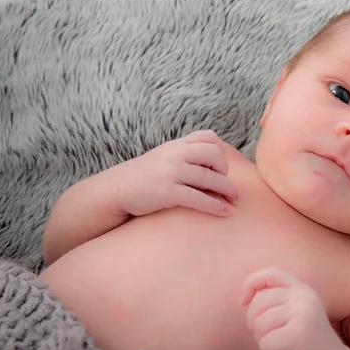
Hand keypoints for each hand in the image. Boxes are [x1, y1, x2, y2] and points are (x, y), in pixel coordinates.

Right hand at [113, 130, 237, 216]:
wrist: (116, 189)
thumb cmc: (145, 177)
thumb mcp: (165, 158)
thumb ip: (185, 156)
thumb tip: (214, 166)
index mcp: (177, 145)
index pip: (209, 137)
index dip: (221, 153)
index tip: (221, 169)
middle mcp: (175, 154)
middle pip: (214, 154)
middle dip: (226, 172)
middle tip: (225, 186)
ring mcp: (171, 172)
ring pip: (210, 178)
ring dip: (228, 191)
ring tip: (233, 202)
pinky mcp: (167, 192)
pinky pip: (198, 198)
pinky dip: (215, 206)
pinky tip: (224, 212)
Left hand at [240, 267, 344, 349]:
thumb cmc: (307, 343)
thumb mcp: (295, 314)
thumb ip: (277, 301)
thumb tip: (244, 298)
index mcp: (302, 289)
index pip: (270, 274)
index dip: (251, 283)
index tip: (242, 302)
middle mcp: (303, 296)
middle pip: (257, 305)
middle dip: (257, 326)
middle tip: (276, 338)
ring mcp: (303, 313)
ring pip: (259, 326)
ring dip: (266, 342)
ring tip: (285, 346)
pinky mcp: (299, 333)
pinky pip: (266, 344)